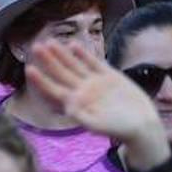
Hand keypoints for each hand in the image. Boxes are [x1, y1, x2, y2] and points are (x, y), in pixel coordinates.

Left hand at [25, 40, 164, 155]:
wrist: (142, 125)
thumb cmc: (120, 130)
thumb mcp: (102, 125)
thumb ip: (85, 117)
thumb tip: (69, 109)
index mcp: (77, 104)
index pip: (55, 90)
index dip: (42, 80)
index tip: (29, 69)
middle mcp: (83, 92)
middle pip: (62, 74)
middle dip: (49, 61)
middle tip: (36, 46)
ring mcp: (95, 83)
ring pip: (75, 65)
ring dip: (62, 54)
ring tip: (50, 42)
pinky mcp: (109, 76)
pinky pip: (93, 63)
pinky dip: (84, 54)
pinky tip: (74, 44)